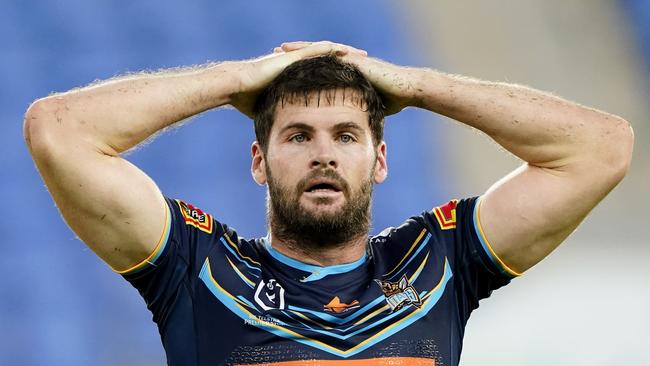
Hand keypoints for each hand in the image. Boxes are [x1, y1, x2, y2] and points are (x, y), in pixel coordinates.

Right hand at [230, 41, 367, 117]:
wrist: (236, 87)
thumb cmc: (247, 99)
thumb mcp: (271, 110)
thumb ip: (280, 117)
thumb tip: (284, 136)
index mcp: (296, 76)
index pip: (324, 74)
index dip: (341, 75)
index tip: (357, 80)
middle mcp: (298, 65)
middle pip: (330, 60)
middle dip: (349, 62)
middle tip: (368, 64)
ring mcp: (295, 59)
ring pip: (326, 52)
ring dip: (345, 53)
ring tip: (363, 55)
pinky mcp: (291, 57)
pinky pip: (314, 50)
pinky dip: (330, 50)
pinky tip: (345, 50)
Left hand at [278, 41, 419, 115]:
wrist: (408, 89)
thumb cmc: (392, 99)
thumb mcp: (367, 107)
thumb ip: (355, 111)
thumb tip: (348, 128)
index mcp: (344, 73)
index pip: (317, 67)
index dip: (300, 67)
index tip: (281, 68)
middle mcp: (345, 64)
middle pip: (314, 56)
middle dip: (295, 55)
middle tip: (274, 53)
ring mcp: (351, 60)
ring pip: (321, 51)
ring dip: (302, 49)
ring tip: (283, 48)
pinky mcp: (357, 61)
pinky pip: (334, 55)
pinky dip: (319, 52)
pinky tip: (305, 52)